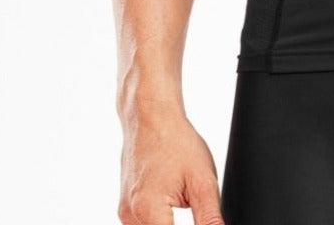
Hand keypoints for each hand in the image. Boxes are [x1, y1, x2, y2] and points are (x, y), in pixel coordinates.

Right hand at [117, 108, 225, 224]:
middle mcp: (130, 216)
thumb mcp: (202, 179)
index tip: (201, 221)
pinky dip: (160, 222)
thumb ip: (209, 216)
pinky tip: (172, 206)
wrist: (151, 119)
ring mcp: (125, 213)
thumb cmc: (176, 142)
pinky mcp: (125, 208)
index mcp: (148, 210)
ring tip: (183, 199)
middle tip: (192, 202)